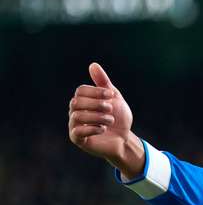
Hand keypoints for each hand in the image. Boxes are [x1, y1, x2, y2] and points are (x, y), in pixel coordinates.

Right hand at [68, 62, 144, 178]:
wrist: (124, 139)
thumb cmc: (118, 118)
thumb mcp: (114, 98)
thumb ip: (103, 83)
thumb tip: (93, 65)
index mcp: (83, 100)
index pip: (80, 90)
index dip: (96, 91)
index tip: (111, 95)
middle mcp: (75, 111)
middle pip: (77, 102)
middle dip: (96, 104)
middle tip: (111, 109)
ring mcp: (75, 126)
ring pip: (77, 116)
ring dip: (97, 117)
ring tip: (110, 120)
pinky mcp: (78, 139)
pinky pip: (77, 132)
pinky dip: (92, 128)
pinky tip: (103, 128)